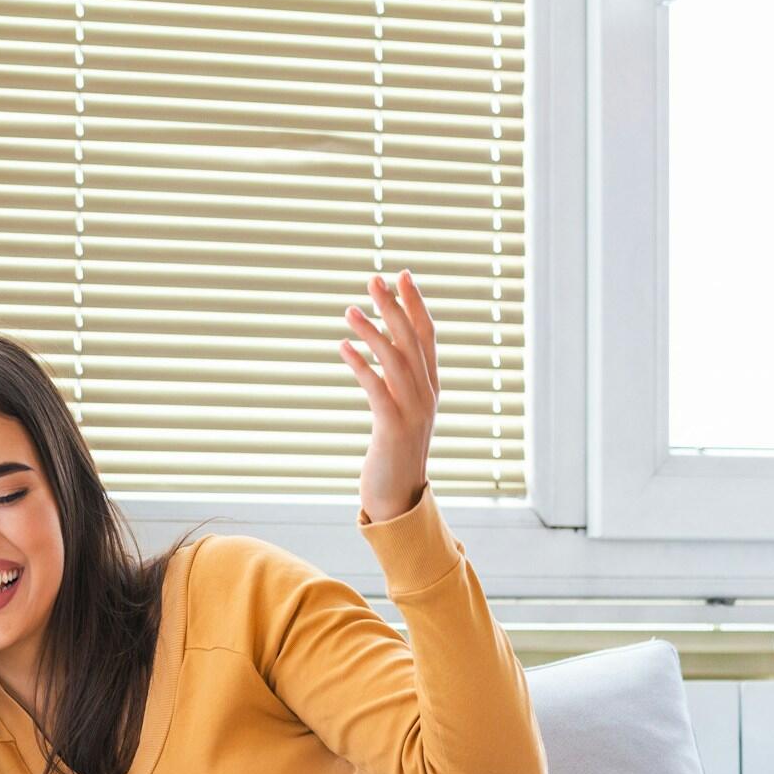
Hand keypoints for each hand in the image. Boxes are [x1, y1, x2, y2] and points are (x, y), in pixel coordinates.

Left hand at [340, 270, 438, 522]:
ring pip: (396, 361)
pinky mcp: (393, 428)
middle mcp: (426, 394)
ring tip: (350, 309)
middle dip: (394, 307)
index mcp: (429, 387)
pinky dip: (362, 366)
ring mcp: (413, 411)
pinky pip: (377, 389)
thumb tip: (380, 353)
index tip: (402, 275)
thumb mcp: (398, 413)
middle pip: (412, 341)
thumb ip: (394, 384)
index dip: (416, 304)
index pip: (426, 336)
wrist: (398, 497)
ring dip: (372, 332)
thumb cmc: (393, 455)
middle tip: (374, 279)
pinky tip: (344, 348)